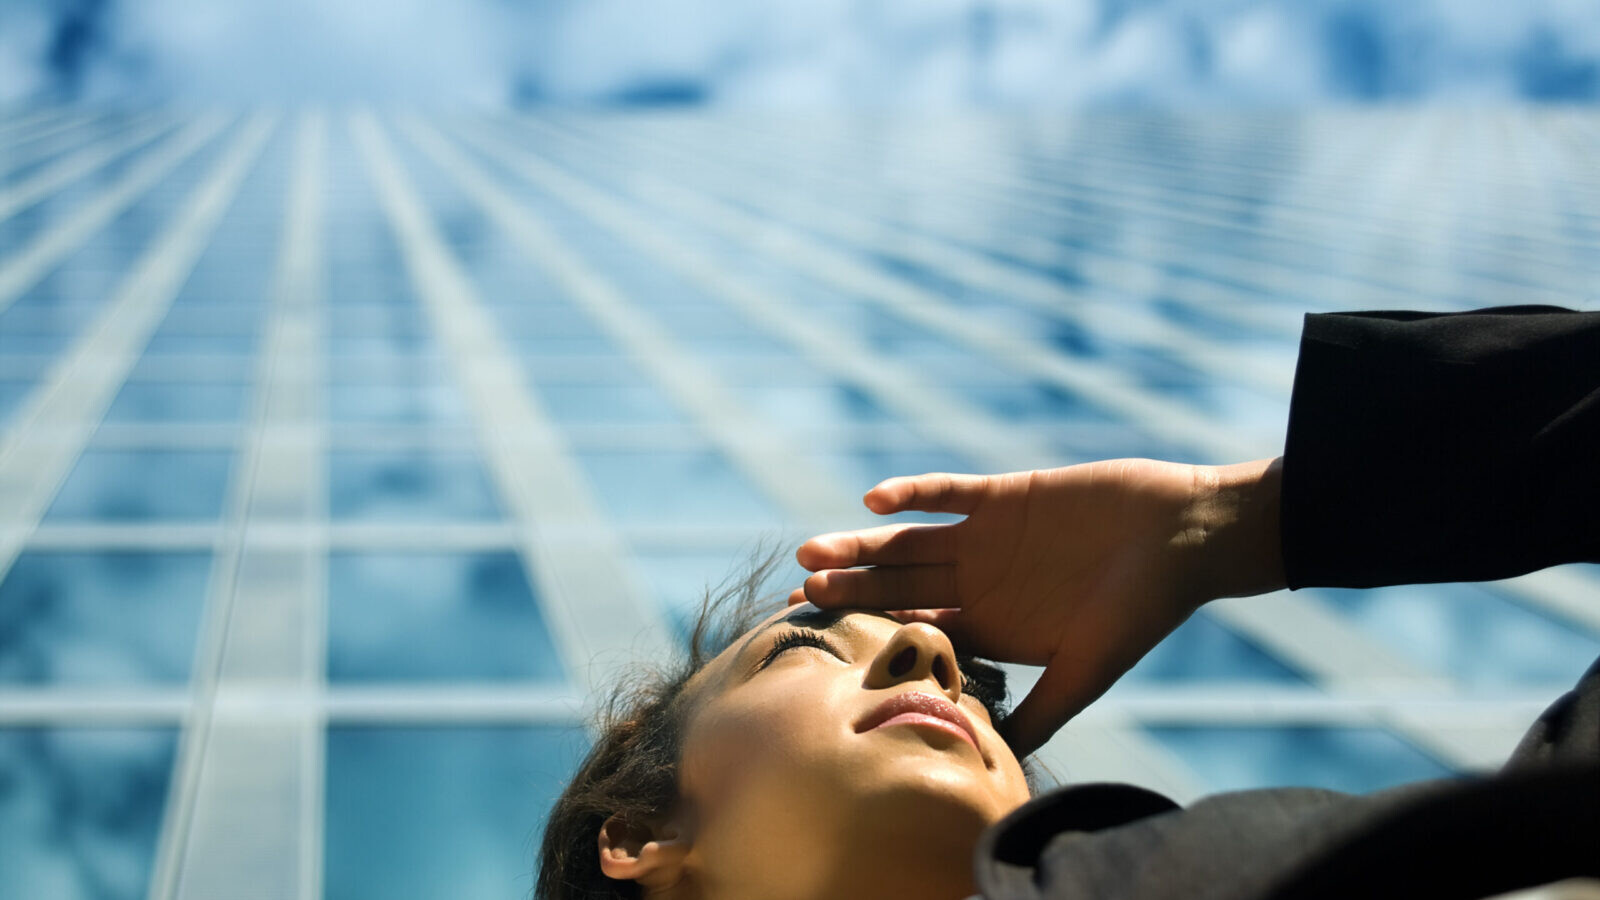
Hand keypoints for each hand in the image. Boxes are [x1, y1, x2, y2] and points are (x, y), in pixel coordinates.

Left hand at [790, 458, 1283, 756]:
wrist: (1183, 536)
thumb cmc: (1141, 610)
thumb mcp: (1087, 670)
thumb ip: (1040, 712)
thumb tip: (995, 760)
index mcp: (990, 626)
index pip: (915, 633)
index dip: (869, 636)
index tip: (821, 641)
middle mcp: (978, 582)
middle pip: (898, 586)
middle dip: (851, 590)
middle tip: (802, 593)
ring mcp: (985, 538)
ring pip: (908, 541)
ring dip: (863, 545)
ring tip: (815, 551)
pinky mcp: (1002, 495)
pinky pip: (946, 493)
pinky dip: (912, 493)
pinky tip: (874, 501)